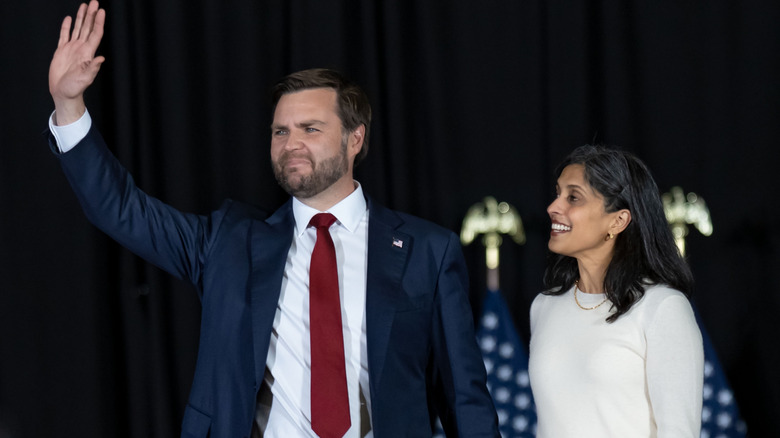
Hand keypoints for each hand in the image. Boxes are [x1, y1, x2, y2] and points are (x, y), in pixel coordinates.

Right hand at [49, 1, 105, 124]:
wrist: (63, 93)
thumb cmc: (74, 89)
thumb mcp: (85, 79)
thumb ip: (92, 68)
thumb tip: (101, 58)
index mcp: (87, 53)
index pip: (95, 34)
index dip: (98, 22)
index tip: (101, 11)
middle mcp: (81, 49)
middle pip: (87, 28)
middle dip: (91, 15)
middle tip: (95, 2)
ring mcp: (71, 49)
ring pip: (78, 29)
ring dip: (82, 17)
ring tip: (85, 6)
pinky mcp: (61, 51)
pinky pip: (64, 35)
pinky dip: (67, 27)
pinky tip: (69, 19)